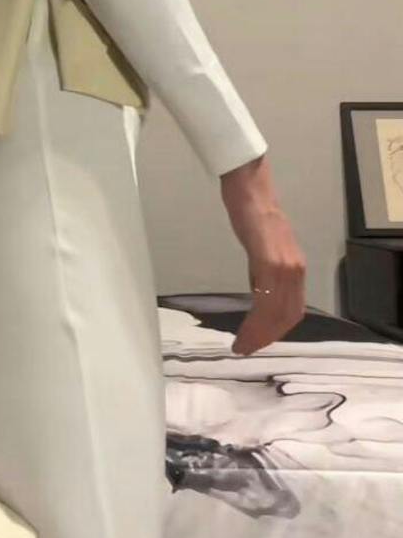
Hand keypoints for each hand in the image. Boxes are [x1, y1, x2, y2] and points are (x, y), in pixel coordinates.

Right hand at [222, 196, 306, 355]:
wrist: (249, 188)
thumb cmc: (252, 213)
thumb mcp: (264, 248)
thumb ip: (265, 270)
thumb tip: (259, 291)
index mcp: (295, 268)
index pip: (292, 310)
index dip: (276, 331)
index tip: (257, 342)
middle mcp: (295, 270)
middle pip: (286, 316)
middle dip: (266, 338)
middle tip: (246, 349)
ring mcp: (284, 266)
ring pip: (276, 312)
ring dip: (259, 334)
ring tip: (241, 345)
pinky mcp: (269, 260)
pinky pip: (265, 299)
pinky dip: (255, 320)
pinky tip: (242, 327)